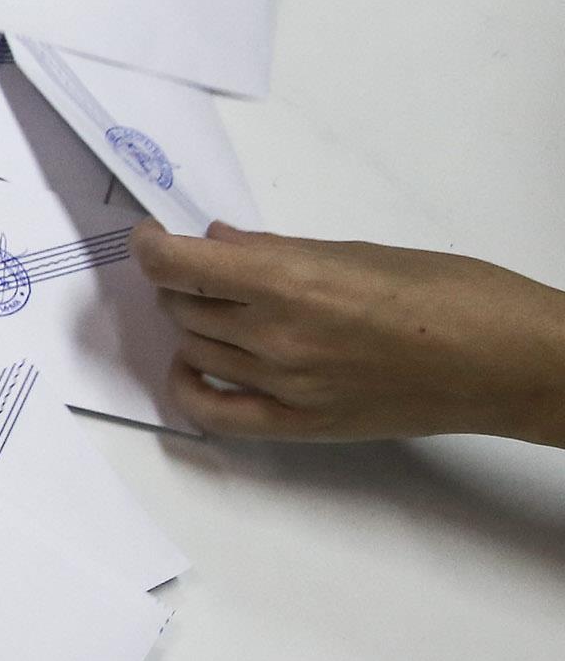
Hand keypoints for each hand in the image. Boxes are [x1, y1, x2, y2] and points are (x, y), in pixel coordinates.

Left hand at [141, 223, 564, 443]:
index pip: (177, 266)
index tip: (152, 236)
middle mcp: (276, 339)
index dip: (151, 246)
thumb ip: (278, 251)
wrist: (509, 363)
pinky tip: (193, 364)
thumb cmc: (452, 295)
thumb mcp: (357, 251)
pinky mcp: (302, 425)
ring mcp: (286, 387)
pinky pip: (215, 412)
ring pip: (195, 348)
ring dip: (194, 322)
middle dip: (183, 280)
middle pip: (184, 306)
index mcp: (289, 284)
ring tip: (219, 304)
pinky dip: (190, 386)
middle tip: (203, 265)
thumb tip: (222, 243)